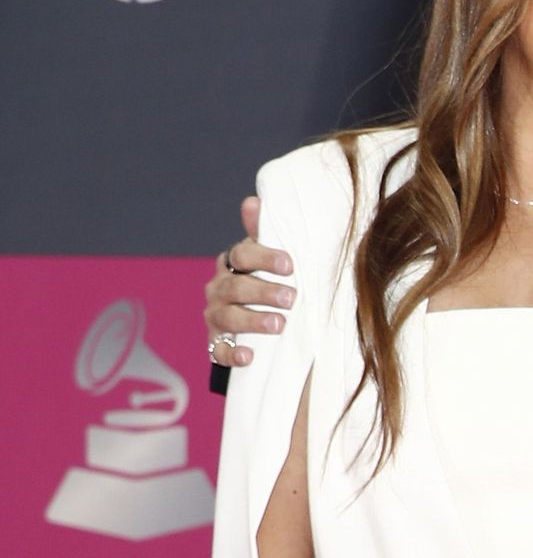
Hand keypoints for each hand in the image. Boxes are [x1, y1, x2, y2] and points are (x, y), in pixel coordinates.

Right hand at [205, 194, 296, 365]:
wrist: (249, 325)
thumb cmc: (261, 283)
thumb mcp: (264, 261)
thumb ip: (261, 234)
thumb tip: (254, 201)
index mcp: (231, 264)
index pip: (241, 256)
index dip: (263, 258)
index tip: (289, 265)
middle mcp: (218, 288)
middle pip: (236, 288)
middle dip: (264, 292)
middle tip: (292, 298)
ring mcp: (215, 317)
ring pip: (229, 318)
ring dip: (254, 321)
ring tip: (280, 324)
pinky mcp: (216, 344)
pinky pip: (219, 351)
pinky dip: (233, 354)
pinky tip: (250, 356)